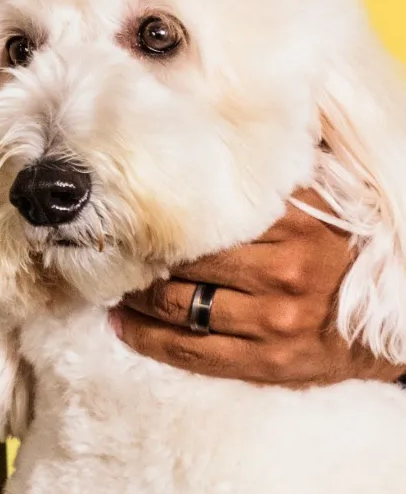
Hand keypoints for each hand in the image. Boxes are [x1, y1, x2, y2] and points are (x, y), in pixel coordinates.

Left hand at [113, 195, 402, 386]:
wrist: (390, 326)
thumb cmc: (343, 256)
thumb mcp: (323, 205)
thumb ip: (281, 178)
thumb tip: (232, 130)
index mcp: (297, 223)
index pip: (211, 214)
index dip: (165, 214)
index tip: (132, 207)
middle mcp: (283, 272)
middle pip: (186, 259)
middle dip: (143, 254)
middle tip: (115, 246)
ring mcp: (273, 322)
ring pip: (180, 306)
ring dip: (137, 296)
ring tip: (115, 284)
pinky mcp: (265, 363)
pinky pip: (190, 352)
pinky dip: (146, 337)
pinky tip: (122, 324)